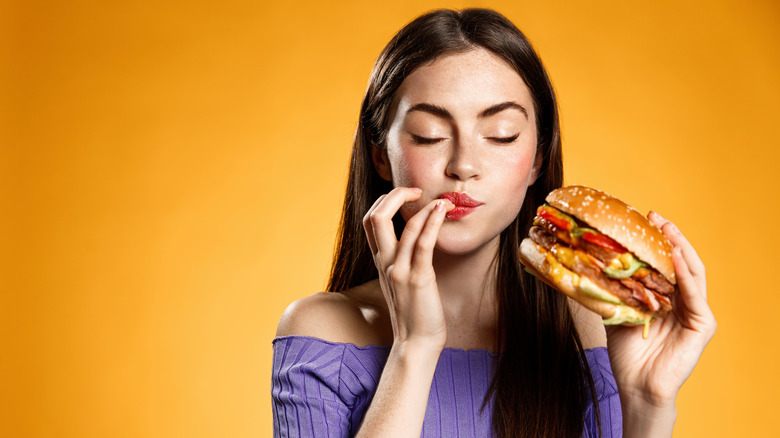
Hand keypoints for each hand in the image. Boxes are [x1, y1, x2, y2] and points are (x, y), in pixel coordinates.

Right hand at [363, 187, 454, 350]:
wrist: (417, 343)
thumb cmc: (414, 311)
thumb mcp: (400, 280)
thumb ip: (401, 258)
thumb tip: (415, 237)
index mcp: (381, 261)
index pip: (370, 219)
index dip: (385, 201)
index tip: (407, 197)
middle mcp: (386, 263)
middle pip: (376, 217)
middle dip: (395, 195)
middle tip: (417, 191)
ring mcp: (401, 271)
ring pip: (405, 227)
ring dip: (425, 207)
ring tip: (443, 200)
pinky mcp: (419, 279)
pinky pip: (423, 244)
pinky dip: (433, 222)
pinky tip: (443, 211)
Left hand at [605, 211, 716, 408]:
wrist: (635, 384)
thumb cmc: (626, 352)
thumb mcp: (615, 311)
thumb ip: (610, 289)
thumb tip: (583, 262)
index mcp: (666, 296)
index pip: (665, 261)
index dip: (657, 240)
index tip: (644, 218)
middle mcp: (684, 301)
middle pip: (681, 261)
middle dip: (670, 237)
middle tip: (656, 216)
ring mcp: (696, 312)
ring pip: (692, 272)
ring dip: (680, 249)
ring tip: (667, 230)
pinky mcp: (703, 325)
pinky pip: (695, 295)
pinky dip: (686, 275)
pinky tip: (676, 258)